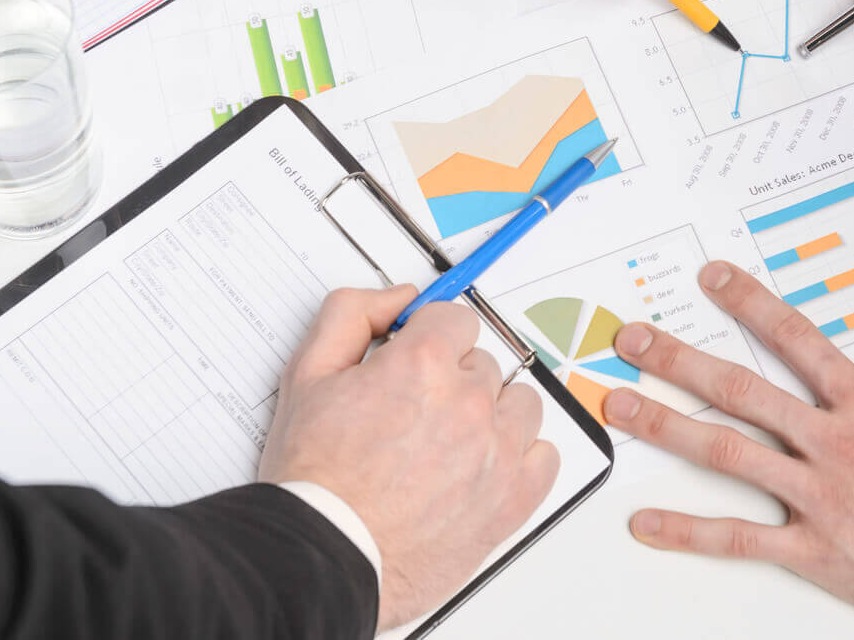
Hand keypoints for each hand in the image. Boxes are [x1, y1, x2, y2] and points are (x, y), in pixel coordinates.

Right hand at [258, 286, 558, 629]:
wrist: (322, 556)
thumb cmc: (315, 480)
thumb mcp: (309, 373)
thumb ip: (352, 315)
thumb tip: (397, 297)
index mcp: (423, 364)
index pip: (456, 318)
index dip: (431, 338)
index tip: (420, 357)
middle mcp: (467, 402)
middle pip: (483, 364)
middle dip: (452, 380)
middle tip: (416, 413)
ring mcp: (496, 451)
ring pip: (519, 404)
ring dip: (491, 415)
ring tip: (450, 442)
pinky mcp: (512, 499)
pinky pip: (545, 456)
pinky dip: (520, 457)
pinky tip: (487, 465)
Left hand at [602, 263, 853, 638]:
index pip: (796, 338)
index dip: (749, 302)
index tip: (712, 278)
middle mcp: (836, 445)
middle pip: (741, 390)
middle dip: (678, 360)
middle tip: (632, 340)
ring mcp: (822, 500)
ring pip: (727, 454)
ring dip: (666, 428)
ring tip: (619, 409)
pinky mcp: (821, 554)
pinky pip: (741, 542)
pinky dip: (690, 533)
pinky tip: (647, 523)